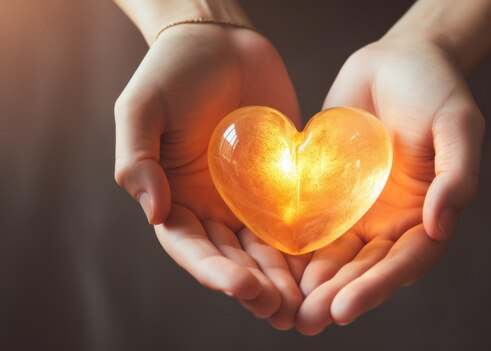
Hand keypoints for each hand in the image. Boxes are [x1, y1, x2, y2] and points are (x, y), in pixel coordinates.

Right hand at [114, 25, 307, 328]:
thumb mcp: (142, 109)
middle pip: (233, 258)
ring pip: (266, 248)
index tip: (243, 287)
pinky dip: (307, 244)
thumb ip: (137, 159)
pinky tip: (326, 264)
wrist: (220, 42)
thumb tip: (152, 212)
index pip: (192, 247)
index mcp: (175, 199)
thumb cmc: (173, 71)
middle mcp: (212, 207)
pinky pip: (294, 217)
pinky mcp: (280, 182)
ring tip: (306, 302)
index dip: (214, 271)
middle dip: (256, 286)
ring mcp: (248, 197)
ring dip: (284, 277)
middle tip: (283, 309)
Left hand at [295, 34, 484, 333]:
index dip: (377, 287)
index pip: (403, 262)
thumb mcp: (458, 124)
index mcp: (425, 216)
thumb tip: (442, 225)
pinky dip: (291, 246)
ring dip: (311, 283)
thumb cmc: (436, 89)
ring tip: (284, 307)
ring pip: (333, 255)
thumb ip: (457, 174)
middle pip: (364, 268)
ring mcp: (357, 208)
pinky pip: (309, 222)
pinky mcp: (328, 191)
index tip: (345, 307)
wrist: (396, 60)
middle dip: (336, 296)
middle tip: (307, 321)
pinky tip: (268, 264)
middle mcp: (390, 221)